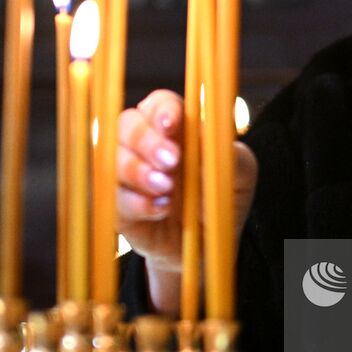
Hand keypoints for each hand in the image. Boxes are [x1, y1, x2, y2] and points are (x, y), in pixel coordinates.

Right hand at [117, 88, 258, 314]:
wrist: (207, 248)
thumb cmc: (219, 198)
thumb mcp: (239, 175)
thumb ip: (230, 156)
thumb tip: (213, 143)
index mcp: (174, 127)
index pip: (159, 104)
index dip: (163, 110)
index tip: (173, 125)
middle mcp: (144, 144)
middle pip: (127, 124)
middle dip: (147, 141)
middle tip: (172, 161)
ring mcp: (126, 174)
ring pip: (112, 158)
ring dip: (139, 171)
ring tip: (167, 188)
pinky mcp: (117, 206)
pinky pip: (112, 197)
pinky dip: (137, 202)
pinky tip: (162, 209)